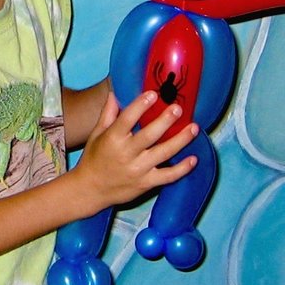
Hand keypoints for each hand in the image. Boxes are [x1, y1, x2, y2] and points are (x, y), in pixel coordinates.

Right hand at [71, 91, 199, 214]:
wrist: (90, 190)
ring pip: (163, 154)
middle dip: (165, 121)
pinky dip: (182, 169)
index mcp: (112, 138)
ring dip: (180, 141)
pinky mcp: (146, 183)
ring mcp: (137, 170)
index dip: (140, 105)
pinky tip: (194, 159)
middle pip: (149, 135)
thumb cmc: (94, 159)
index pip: (128, 118)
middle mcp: (126, 154)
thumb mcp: (96, 134)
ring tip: (193, 128)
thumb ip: (107, 114)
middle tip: (178, 108)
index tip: (153, 94)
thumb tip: (113, 93)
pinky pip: (167, 176)